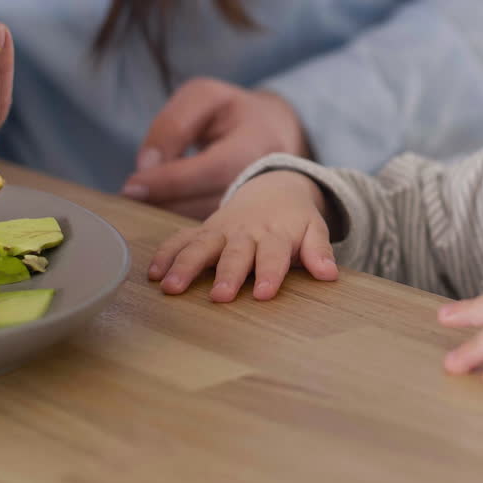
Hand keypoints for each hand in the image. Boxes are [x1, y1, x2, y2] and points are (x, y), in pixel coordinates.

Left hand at [122, 77, 309, 218]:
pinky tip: (162, 210)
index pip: (212, 169)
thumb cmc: (234, 111)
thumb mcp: (204, 97)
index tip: (132, 186)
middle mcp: (266, 179)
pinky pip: (214, 229)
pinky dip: (185, 226)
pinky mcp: (250, 220)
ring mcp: (261, 205)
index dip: (171, 181)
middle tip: (129, 196)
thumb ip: (173, 124)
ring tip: (141, 202)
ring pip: (212, 222)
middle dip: (166, 201)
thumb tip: (148, 167)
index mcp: (257, 142)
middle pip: (210, 201)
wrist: (276, 130)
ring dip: (172, 215)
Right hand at [147, 170, 338, 300]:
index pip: (275, 255)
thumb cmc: (295, 219)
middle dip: (227, 274)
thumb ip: (319, 251)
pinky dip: (166, 253)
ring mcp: (221, 230)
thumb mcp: (313, 229)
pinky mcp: (202, 231)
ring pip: (201, 246)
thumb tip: (329, 274)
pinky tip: (153, 274)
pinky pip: (180, 239)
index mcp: (276, 233)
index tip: (264, 294)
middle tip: (220, 296)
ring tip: (171, 288)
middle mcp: (246, 232)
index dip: (270, 274)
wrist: (273, 186)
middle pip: (236, 254)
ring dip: (186, 265)